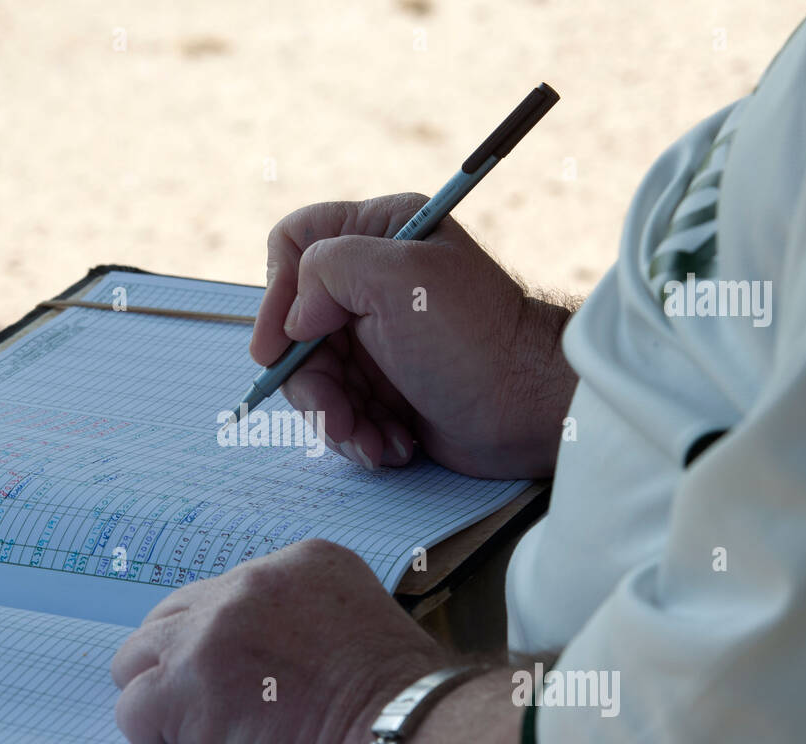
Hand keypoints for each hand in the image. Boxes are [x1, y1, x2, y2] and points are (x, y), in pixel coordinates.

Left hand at [110, 538, 448, 743]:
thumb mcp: (360, 617)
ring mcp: (212, 631)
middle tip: (213, 700)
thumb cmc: (401, 699)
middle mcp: (248, 582)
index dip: (226, 639)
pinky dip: (156, 736)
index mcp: (298, 561)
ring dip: (160, 693)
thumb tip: (263, 647)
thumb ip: (302, 615)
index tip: (246, 672)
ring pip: (137, 657)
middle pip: (172, 615)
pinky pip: (133, 710)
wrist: (404, 736)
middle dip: (182, 659)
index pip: (225, 591)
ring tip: (200, 727)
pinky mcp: (187, 686)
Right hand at [250, 193, 576, 477]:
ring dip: (337, 419)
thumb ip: (326, 269)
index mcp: (379, 234)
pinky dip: (359, 434)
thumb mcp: (397, 278)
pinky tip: (393, 445)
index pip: (294, 246)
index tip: (278, 348)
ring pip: (314, 377)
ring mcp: (377, 337)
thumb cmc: (472, 340)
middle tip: (335, 417)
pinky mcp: (385, 386)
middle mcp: (373, 282)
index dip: (276, 296)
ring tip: (374, 443)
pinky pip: (340, 410)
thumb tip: (294, 322)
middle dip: (311, 382)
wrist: (529, 409)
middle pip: (296, 328)